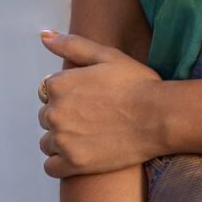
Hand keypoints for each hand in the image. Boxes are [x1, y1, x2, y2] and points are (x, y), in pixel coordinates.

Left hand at [38, 31, 166, 178]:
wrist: (159, 116)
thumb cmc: (136, 83)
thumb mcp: (107, 55)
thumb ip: (72, 44)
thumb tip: (43, 35)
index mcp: (59, 85)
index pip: (47, 91)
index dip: (68, 93)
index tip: (89, 98)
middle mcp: (54, 113)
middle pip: (46, 117)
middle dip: (64, 116)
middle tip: (93, 117)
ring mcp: (63, 141)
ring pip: (47, 142)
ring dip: (62, 140)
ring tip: (89, 136)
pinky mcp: (73, 164)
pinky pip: (51, 166)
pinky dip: (62, 162)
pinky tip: (82, 154)